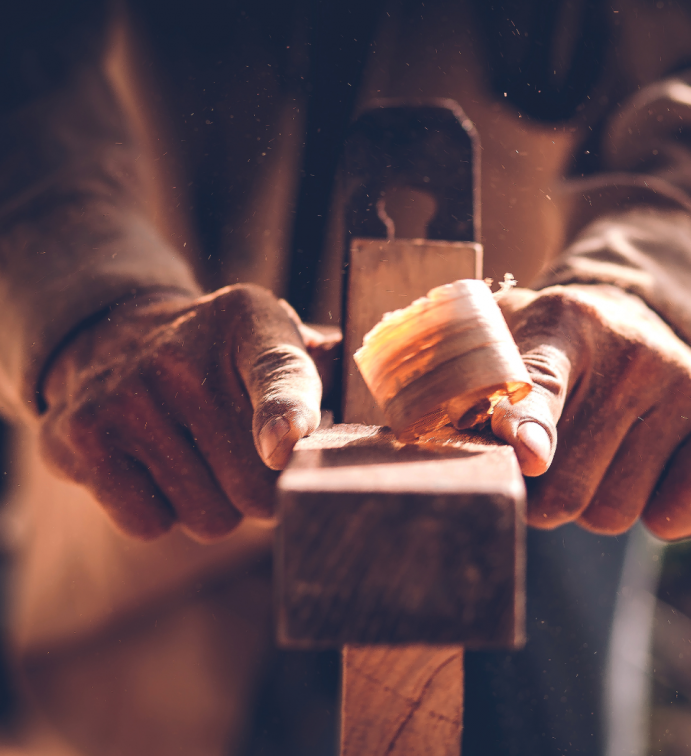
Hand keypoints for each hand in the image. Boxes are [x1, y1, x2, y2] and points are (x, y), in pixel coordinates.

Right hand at [39, 284, 336, 540]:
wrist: (114, 334)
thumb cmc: (222, 356)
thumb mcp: (273, 337)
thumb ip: (324, 372)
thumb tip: (391, 414)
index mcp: (251, 321)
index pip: (277, 374)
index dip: (285, 414)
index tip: (284, 446)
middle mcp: (182, 354)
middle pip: (256, 486)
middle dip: (261, 492)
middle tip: (241, 456)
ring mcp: (126, 394)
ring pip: (208, 517)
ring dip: (212, 506)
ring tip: (196, 457)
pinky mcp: (82, 436)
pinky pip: (150, 524)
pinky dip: (160, 513)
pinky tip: (153, 467)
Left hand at [491, 285, 690, 539]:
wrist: (629, 324)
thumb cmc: (545, 354)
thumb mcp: (499, 346)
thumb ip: (466, 391)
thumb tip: (458, 441)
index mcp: (561, 323)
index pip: (542, 384)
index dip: (529, 425)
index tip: (531, 456)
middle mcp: (630, 346)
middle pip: (567, 485)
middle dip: (545, 497)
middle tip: (551, 459)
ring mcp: (682, 375)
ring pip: (615, 511)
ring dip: (596, 504)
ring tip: (601, 454)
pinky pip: (684, 508)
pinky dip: (662, 514)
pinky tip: (651, 474)